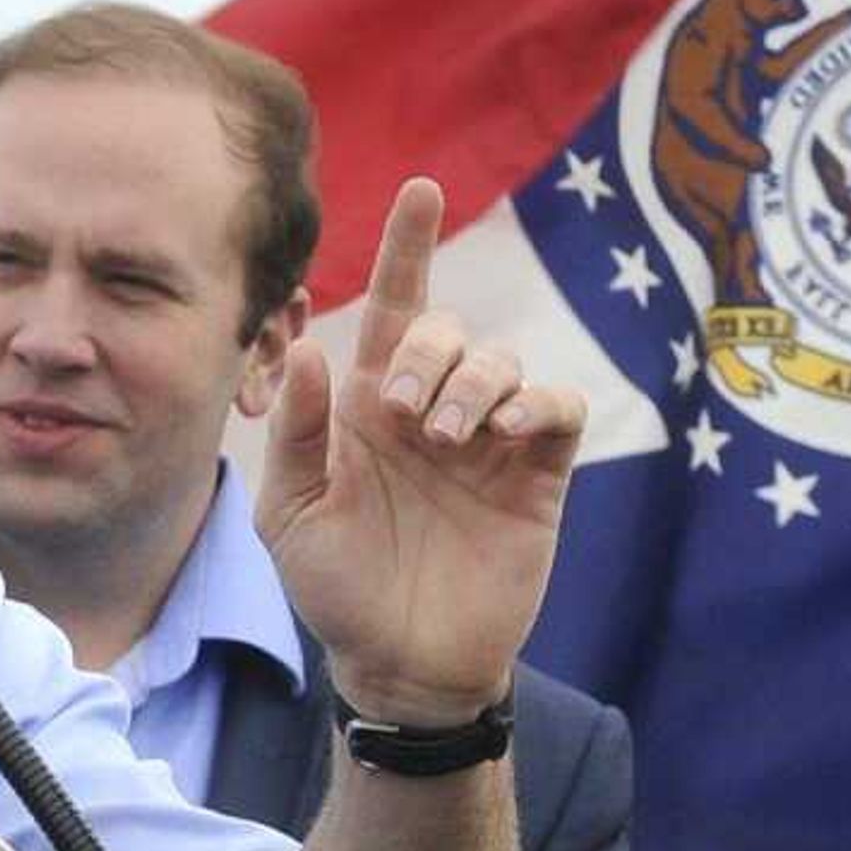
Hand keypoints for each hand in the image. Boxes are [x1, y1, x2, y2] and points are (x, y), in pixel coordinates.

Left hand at [258, 176, 585, 722]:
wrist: (400, 660)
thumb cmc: (338, 589)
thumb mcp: (293, 515)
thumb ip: (300, 434)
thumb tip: (311, 353)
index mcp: (370, 408)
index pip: (396, 310)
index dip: (410, 247)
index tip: (421, 189)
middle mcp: (433, 411)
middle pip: (449, 330)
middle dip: (427, 353)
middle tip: (403, 414)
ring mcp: (489, 442)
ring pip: (503, 360)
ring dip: (473, 383)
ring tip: (445, 438)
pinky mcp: (537, 474)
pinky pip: (557, 407)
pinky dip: (538, 402)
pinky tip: (507, 430)